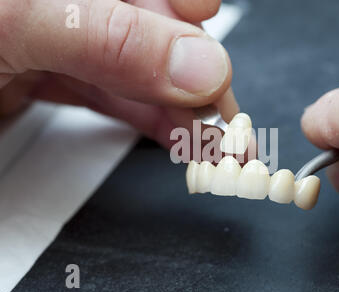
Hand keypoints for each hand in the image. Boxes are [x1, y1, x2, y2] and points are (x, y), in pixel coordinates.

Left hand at [0, 0, 237, 147]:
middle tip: (232, 127)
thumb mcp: (20, 23)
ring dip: (185, 115)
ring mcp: (70, 43)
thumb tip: (199, 66)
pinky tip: (181, 139)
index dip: (195, 19)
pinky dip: (153, 123)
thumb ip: (113, 39)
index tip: (216, 67)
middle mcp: (80, 7)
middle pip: (163, 37)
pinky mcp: (59, 79)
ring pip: (145, 76)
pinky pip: (117, 99)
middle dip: (202, 85)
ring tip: (218, 144)